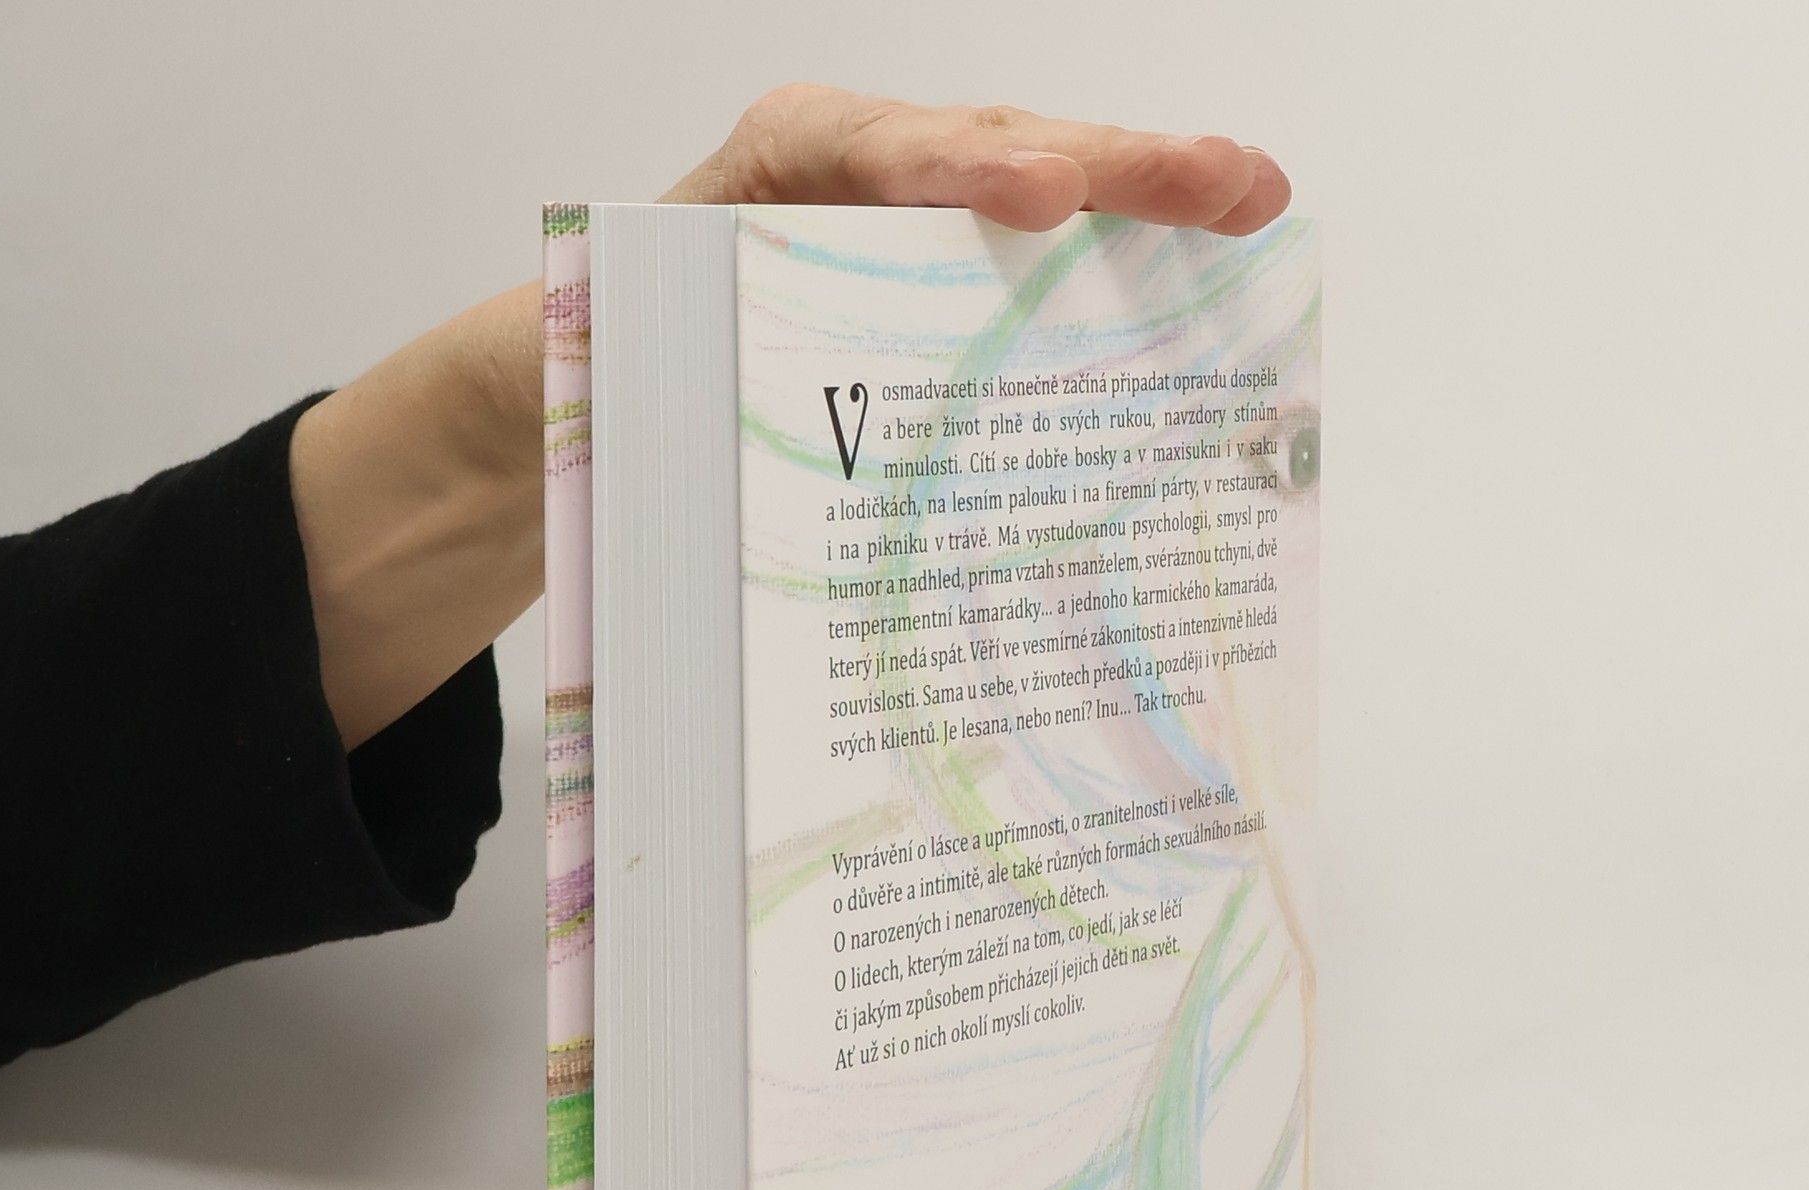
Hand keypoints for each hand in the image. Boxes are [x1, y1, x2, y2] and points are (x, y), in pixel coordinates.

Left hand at [293, 90, 1290, 748]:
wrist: (564, 419)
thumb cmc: (570, 380)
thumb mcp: (557, 360)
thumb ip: (593, 350)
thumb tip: (629, 384)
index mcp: (745, 187)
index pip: (853, 151)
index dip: (952, 168)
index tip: (1036, 198)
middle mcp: (841, 196)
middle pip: (983, 155)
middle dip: (1110, 162)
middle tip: (1223, 180)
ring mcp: (901, 251)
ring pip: (1030, 210)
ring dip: (1145, 206)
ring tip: (1252, 206)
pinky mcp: (933, 317)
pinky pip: (1028, 293)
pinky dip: (1113, 292)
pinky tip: (1199, 302)